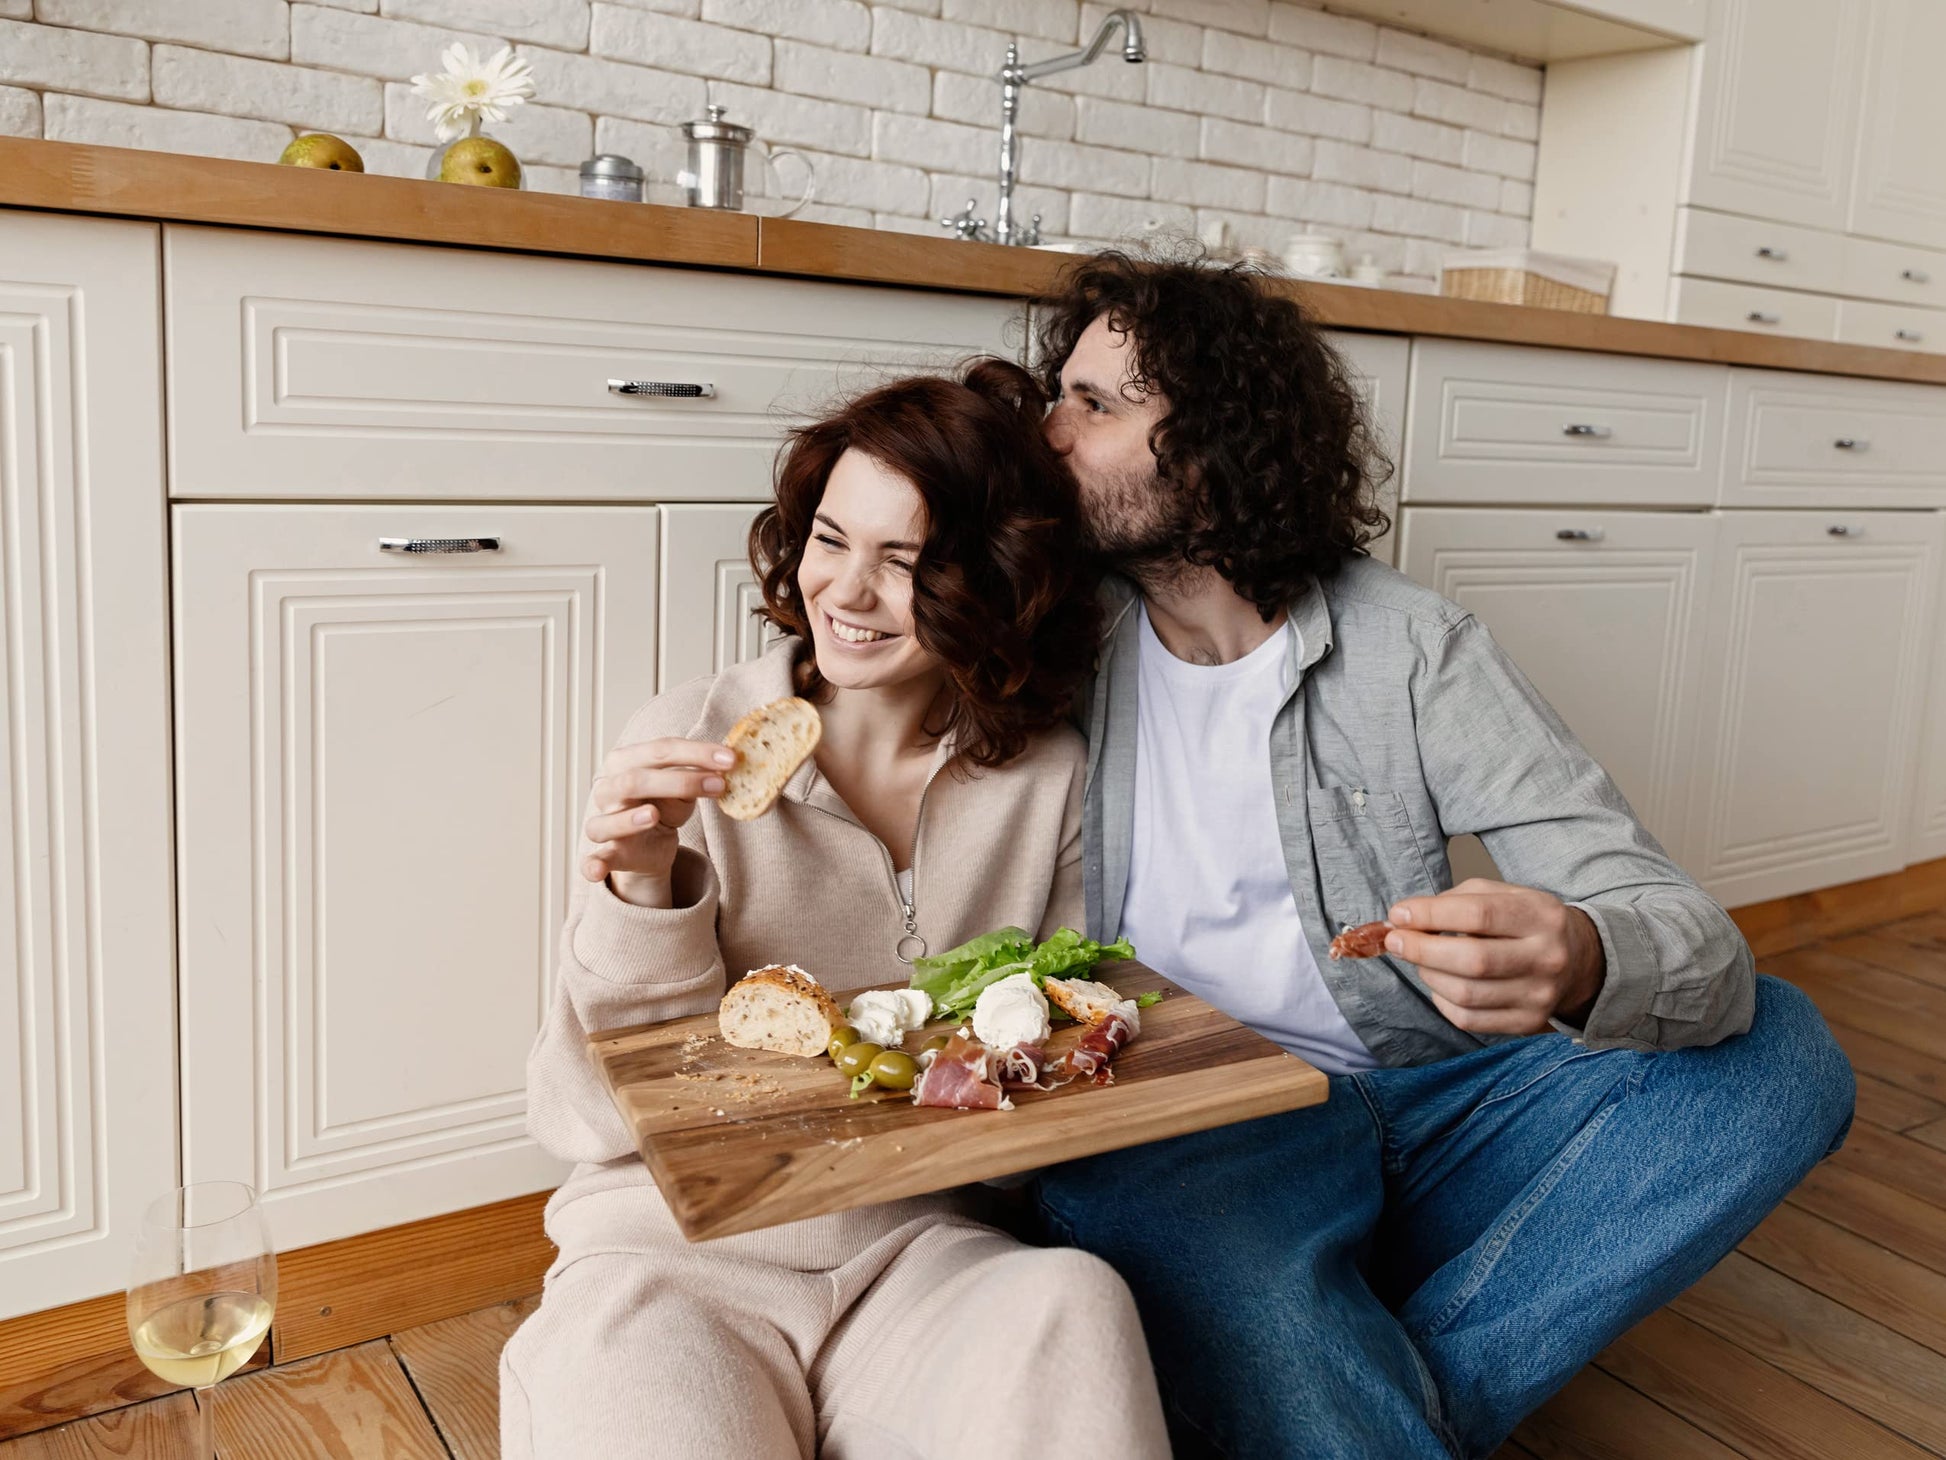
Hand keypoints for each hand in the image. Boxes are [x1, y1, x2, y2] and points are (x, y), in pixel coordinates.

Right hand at [581, 738, 735, 904]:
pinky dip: (592, 865)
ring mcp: (604, 821)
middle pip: (635, 780)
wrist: (649, 843)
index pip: (660, 750)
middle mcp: (608, 788)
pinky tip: (595, 871)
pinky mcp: (608, 854)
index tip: (731, 759)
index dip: (696, 752)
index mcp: (625, 761)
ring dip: (630, 818)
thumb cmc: (664, 803)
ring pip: (608, 819)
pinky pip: (593, 860)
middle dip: (679, 781)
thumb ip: (694, 776)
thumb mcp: (682, 787)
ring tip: (654, 815)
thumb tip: (724, 768)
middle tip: (718, 784)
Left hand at [1382, 878, 1605, 1034]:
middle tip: (1394, 940)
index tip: (1398, 914)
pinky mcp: (1527, 1023)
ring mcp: (1539, 996)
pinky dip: (1442, 1000)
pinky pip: (1468, 1019)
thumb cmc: (1528, 923)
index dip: (1431, 914)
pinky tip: (1441, 983)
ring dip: (1428, 975)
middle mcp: (1546, 958)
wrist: (1580, 961)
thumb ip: (1458, 899)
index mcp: (1541, 916)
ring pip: (1465, 993)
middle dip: (1421, 949)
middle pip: (1471, 960)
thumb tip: (1408, 917)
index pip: (1479, 914)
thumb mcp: (1505, 895)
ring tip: (1421, 959)